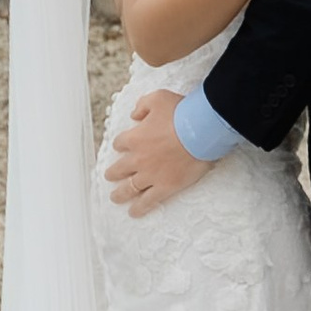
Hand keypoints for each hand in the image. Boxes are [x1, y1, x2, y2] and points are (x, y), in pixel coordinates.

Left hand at [107, 88, 208, 214]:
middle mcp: (138, 159)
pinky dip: (139, 208)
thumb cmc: (181, 112)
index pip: (120, 143)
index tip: (123, 146)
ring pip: (130, 188)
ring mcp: (151, 175)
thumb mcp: (157, 98)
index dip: (121, 144)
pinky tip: (133, 212)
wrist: (200, 131)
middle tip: (110, 176)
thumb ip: (142, 105)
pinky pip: (148, 201)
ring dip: (120, 194)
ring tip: (115, 198)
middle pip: (119, 169)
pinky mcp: (165, 186)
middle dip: (113, 173)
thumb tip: (134, 115)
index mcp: (134, 138)